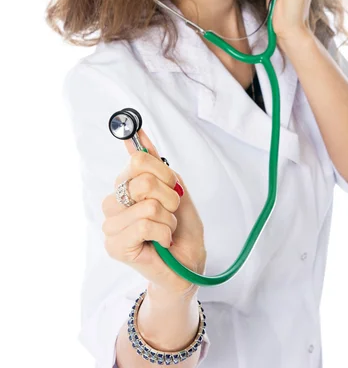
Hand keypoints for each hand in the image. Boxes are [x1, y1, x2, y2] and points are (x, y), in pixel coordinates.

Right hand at [101, 129, 206, 297]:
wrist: (189, 263)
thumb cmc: (181, 228)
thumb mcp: (174, 188)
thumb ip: (154, 162)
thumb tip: (138, 132)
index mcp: (124, 185)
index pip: (138, 159)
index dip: (163, 172)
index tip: (172, 186)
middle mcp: (113, 203)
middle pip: (142, 181)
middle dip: (169, 198)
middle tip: (171, 213)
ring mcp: (111, 225)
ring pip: (147, 205)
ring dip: (168, 220)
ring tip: (165, 230)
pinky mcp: (115, 246)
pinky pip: (144, 225)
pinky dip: (163, 233)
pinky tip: (161, 243)